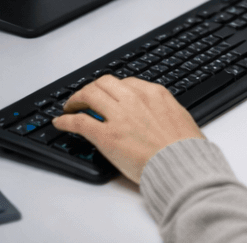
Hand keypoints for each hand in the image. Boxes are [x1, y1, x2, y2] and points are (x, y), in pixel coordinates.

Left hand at [53, 76, 204, 183]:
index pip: (126, 83)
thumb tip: (156, 114)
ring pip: (90, 95)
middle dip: (92, 88)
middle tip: (84, 98)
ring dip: (76, 99)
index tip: (107, 97)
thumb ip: (162, 110)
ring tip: (70, 107)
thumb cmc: (185, 147)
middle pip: (104, 83)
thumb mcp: (178, 116)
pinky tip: (60, 122)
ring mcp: (120, 116)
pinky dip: (66, 120)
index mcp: (154, 93)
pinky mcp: (107, 136)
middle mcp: (135, 99)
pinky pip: (80, 121)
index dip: (113, 90)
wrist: (181, 164)